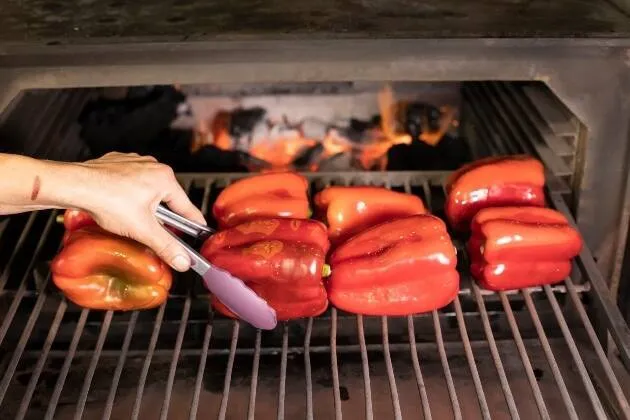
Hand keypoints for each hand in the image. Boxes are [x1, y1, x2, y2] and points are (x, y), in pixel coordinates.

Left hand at [73, 152, 204, 271]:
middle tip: (156, 231)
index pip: (187, 207)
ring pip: (149, 190)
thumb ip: (166, 246)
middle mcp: (152, 166)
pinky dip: (129, 194)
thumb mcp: (143, 229)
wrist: (75, 185)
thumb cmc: (107, 200)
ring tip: (134, 219)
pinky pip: (131, 182)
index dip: (193, 223)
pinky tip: (120, 205)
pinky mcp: (118, 163)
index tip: (199, 231)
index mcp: (164, 178)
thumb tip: (182, 260)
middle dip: (163, 216)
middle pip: (167, 198)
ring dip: (146, 205)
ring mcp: (134, 162)